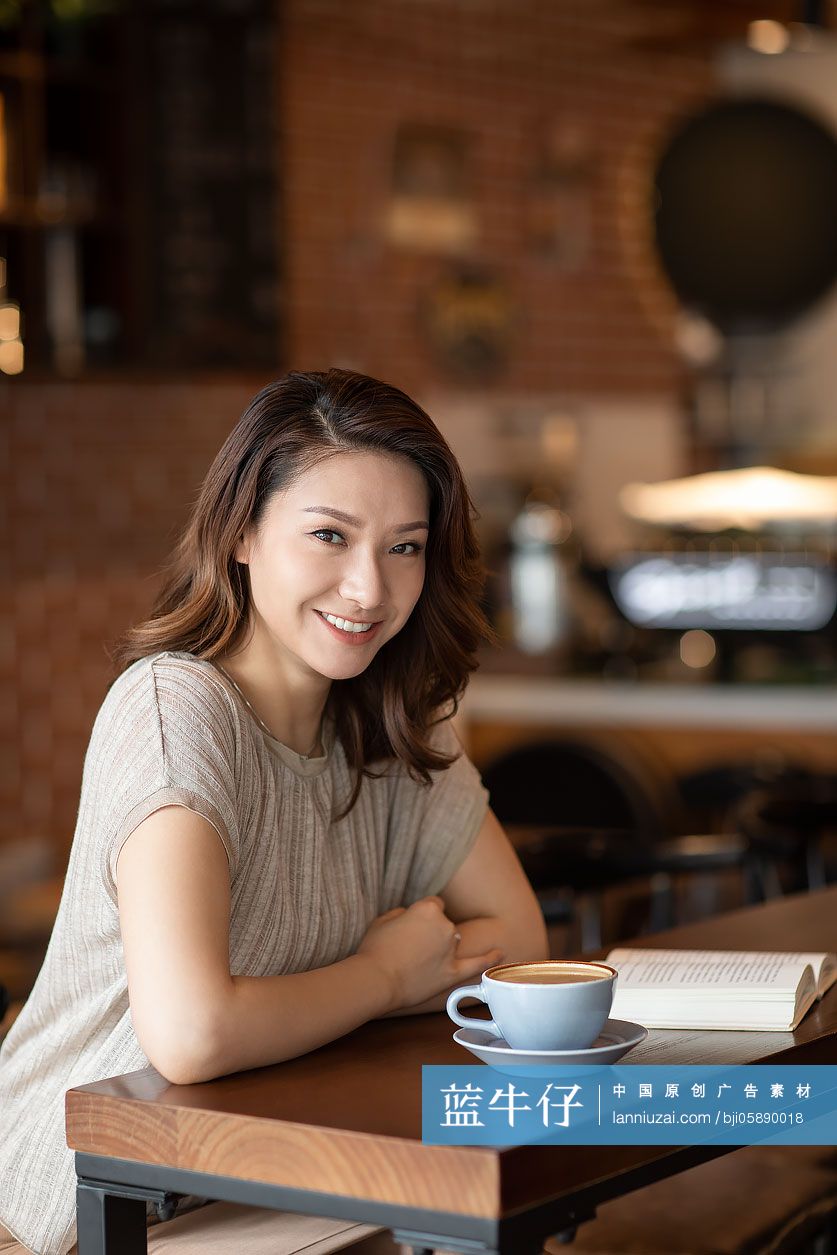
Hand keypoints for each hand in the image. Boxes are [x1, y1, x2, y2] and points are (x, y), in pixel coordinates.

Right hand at [357, 897, 501, 1012]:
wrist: (376, 979)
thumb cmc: (375, 948)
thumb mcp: (384, 919)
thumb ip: (404, 913)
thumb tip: (411, 918)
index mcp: (429, 909)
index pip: (433, 905)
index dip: (421, 917)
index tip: (412, 927)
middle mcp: (445, 926)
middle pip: (443, 924)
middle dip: (429, 933)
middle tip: (408, 948)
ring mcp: (451, 949)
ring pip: (451, 942)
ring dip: (440, 947)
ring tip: (417, 960)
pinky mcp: (452, 972)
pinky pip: (477, 963)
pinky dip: (490, 958)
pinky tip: (500, 953)